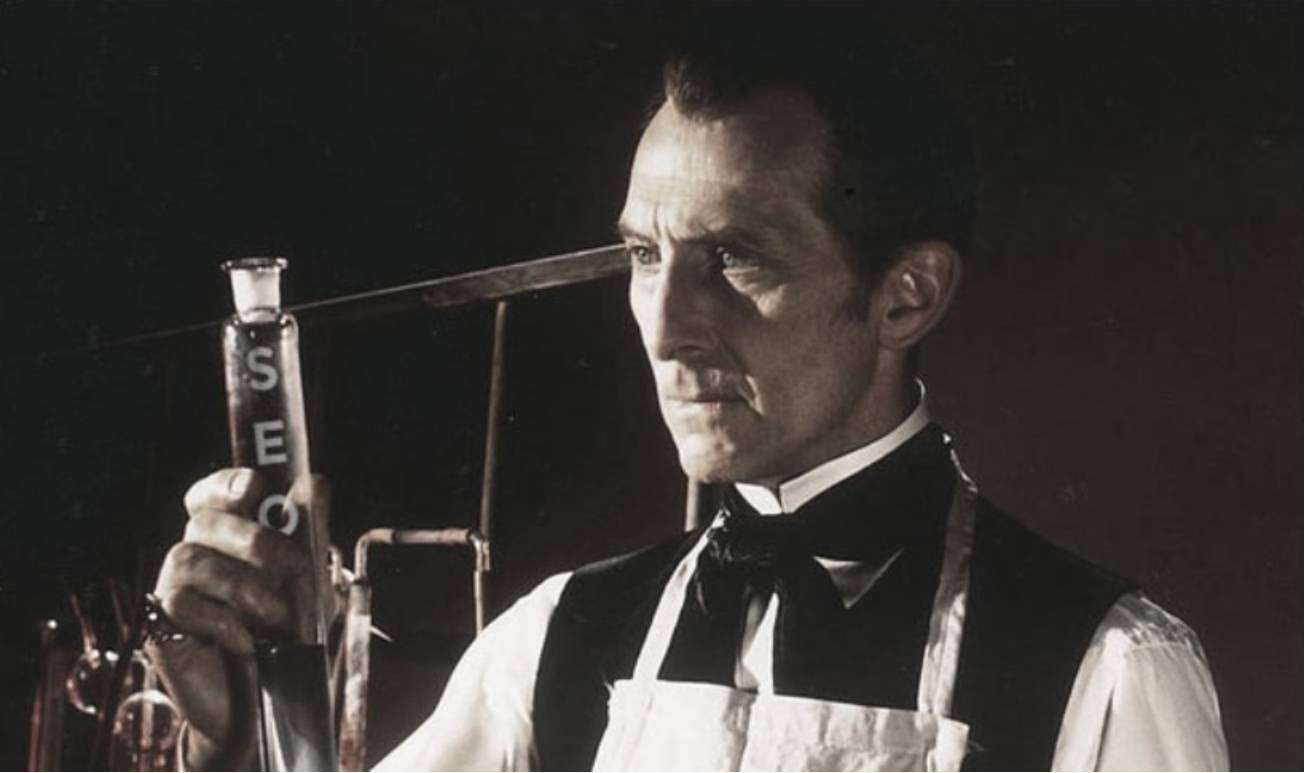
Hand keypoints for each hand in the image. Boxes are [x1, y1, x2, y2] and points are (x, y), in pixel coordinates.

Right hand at [146, 468, 329, 769]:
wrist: (269, 703)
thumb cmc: (286, 636)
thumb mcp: (313, 583)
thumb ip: (311, 535)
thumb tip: (314, 482)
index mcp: (226, 539)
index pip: (208, 495)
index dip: (225, 483)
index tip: (254, 486)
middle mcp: (194, 557)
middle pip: (204, 521)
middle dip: (256, 540)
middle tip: (294, 568)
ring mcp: (172, 590)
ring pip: (189, 559)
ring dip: (244, 586)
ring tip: (275, 617)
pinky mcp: (160, 628)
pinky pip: (180, 605)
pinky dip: (223, 621)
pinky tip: (247, 641)